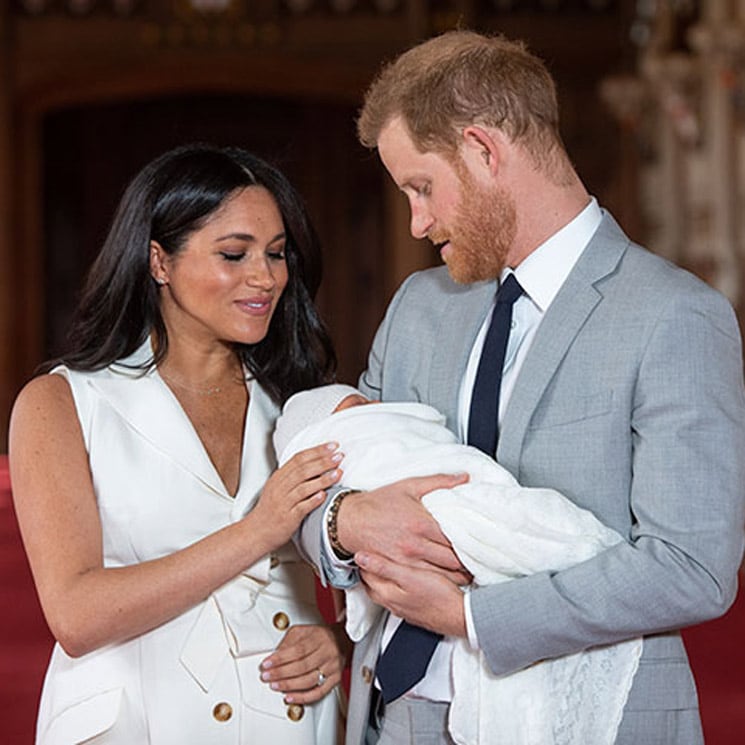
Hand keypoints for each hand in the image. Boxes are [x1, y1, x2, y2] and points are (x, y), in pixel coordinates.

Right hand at [252, 443, 342, 546]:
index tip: (333, 446)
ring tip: (338, 473)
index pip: (299, 458)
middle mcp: (280, 488)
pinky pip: (301, 507)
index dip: (317, 451)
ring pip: (304, 488)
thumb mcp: (279, 487)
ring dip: (323, 480)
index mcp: (279, 477)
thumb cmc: (270, 509)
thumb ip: (295, 475)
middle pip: (303, 470)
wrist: (257, 532)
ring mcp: (284, 503)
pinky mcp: (288, 518)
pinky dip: (313, 500)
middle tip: (339, 456)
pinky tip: (324, 495)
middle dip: (323, 461)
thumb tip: (318, 462)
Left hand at [259, 623, 350, 703]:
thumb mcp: (303, 631)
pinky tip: (290, 697)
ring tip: (275, 686)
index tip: (266, 664)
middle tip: (267, 677)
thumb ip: (288, 641)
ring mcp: (332, 667)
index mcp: (319, 637)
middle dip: (281, 673)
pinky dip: (302, 698)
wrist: (342, 640)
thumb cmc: (319, 636)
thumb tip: (274, 656)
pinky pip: (318, 693)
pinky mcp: (335, 680)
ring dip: (289, 686)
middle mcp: (328, 652)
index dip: (280, 659)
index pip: (297, 650)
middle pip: (302, 666)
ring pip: (309, 681)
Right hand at [337, 474, 470, 582]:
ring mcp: (406, 560)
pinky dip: (439, 581)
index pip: (456, 538)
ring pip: (441, 574)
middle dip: (468, 562)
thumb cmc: (378, 503)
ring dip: (457, 575)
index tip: (482, 544)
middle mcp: (415, 544)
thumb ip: (439, 482)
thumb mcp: (409, 486)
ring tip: (469, 574)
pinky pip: (424, 580)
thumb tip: (464, 477)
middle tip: (479, 562)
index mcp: (422, 523)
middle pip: (452, 560)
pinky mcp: (397, 569)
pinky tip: (447, 581)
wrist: (350, 520)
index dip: (472, 543)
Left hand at [356, 551, 466, 636]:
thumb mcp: (409, 576)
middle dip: (369, 569)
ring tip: (383, 562)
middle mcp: (392, 603)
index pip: (366, 575)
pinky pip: (398, 595)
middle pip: (373, 584)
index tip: (363, 547)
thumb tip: (361, 557)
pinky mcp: (415, 610)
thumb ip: (384, 567)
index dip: (363, 560)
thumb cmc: (438, 596)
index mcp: (387, 594)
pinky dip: (395, 584)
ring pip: (385, 590)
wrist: (461, 617)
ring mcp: (404, 608)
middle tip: (370, 553)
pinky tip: (403, 578)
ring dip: (382, 577)